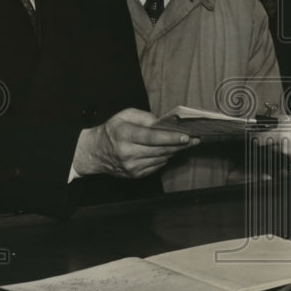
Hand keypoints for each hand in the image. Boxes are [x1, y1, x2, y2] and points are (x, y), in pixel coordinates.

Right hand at [72, 108, 197, 178]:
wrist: (94, 153)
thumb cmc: (112, 131)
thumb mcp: (124, 115)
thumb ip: (145, 117)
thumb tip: (163, 124)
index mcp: (125, 135)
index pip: (152, 138)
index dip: (171, 138)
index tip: (186, 137)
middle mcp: (128, 153)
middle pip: (160, 150)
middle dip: (180, 145)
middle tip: (196, 139)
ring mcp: (132, 167)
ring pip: (161, 159)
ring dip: (175, 151)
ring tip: (187, 144)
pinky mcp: (135, 175)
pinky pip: (157, 166)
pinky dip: (165, 157)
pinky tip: (171, 151)